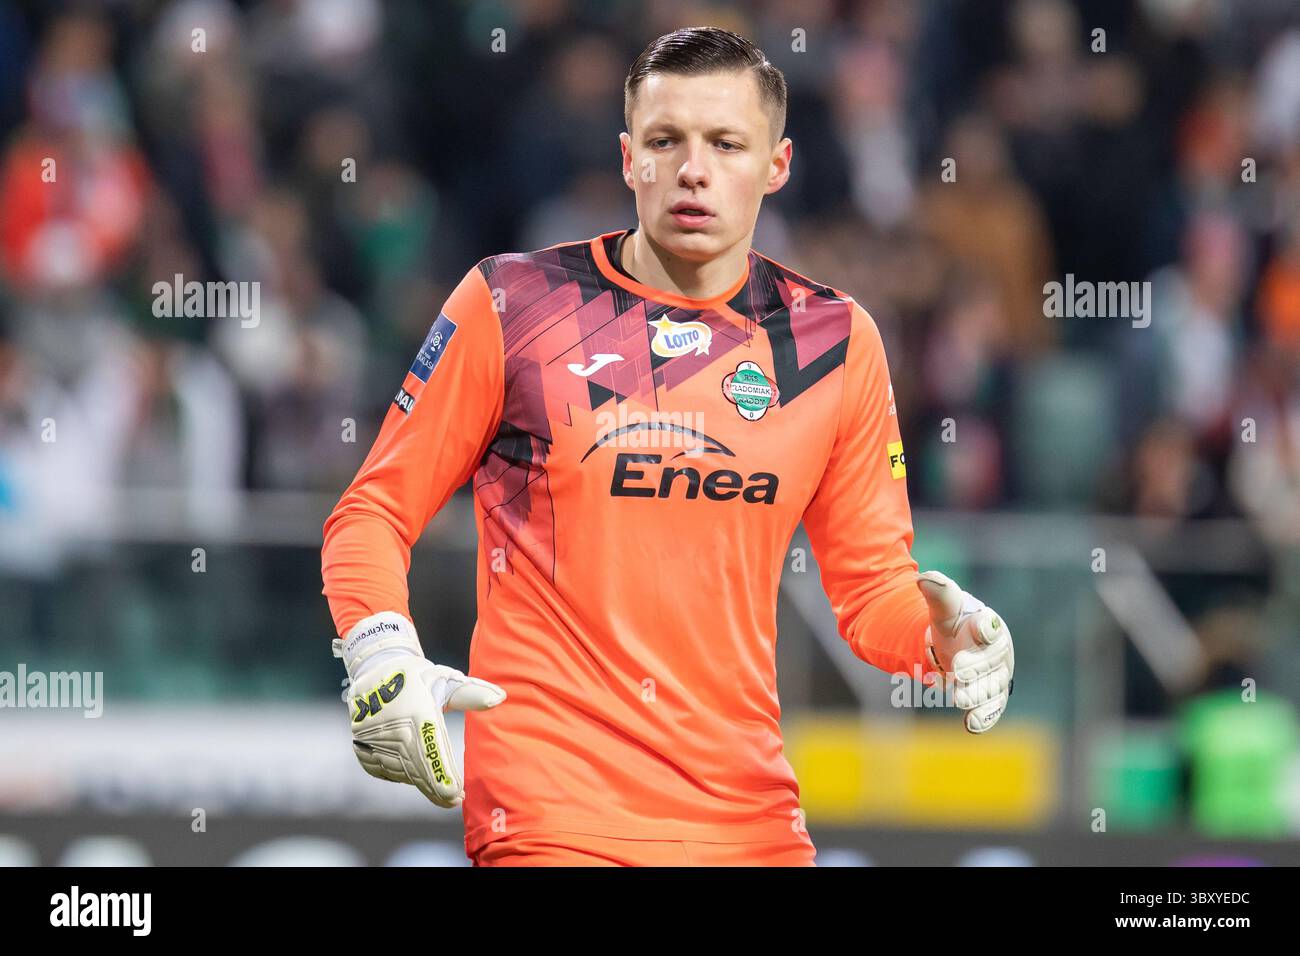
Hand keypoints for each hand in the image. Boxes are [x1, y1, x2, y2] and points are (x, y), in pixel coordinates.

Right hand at [332, 612, 505, 806]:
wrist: (375, 670)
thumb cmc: (418, 677)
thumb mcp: (446, 679)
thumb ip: (472, 692)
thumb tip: (500, 698)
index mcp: (417, 711)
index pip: (432, 752)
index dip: (444, 776)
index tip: (457, 795)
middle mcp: (392, 727)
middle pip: (416, 769)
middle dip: (436, 788)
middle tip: (454, 800)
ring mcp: (372, 738)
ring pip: (400, 772)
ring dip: (419, 783)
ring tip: (440, 790)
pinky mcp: (361, 745)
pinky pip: (382, 770)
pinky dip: (399, 776)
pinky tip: (414, 778)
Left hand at [916, 570, 1013, 733]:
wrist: (958, 644)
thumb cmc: (956, 622)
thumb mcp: (945, 606)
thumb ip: (938, 592)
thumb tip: (922, 578)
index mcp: (986, 625)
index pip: (988, 626)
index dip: (985, 627)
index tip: (981, 627)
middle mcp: (995, 653)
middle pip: (989, 661)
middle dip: (976, 665)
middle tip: (959, 669)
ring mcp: (994, 676)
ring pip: (990, 687)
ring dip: (977, 693)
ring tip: (961, 698)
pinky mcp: (988, 697)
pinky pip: (990, 709)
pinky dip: (984, 717)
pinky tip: (972, 725)